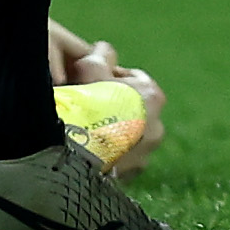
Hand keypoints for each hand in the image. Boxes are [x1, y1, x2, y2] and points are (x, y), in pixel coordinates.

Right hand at [44, 22, 166, 170]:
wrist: (72, 155)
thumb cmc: (85, 106)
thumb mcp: (90, 67)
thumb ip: (102, 55)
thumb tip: (104, 51)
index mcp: (153, 97)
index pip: (134, 79)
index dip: (110, 77)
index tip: (93, 82)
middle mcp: (157, 128)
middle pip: (133, 109)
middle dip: (114, 106)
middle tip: (88, 106)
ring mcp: (145, 156)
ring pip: (128, 136)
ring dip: (112, 132)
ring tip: (86, 130)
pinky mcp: (131, 177)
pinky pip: (120, 159)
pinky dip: (109, 153)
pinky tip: (87, 149)